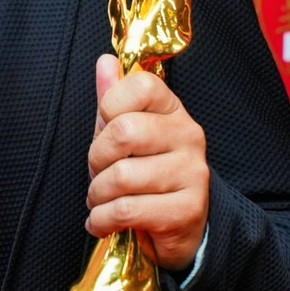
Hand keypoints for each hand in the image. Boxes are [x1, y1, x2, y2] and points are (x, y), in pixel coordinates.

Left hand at [85, 55, 209, 270]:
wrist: (180, 229)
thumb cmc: (146, 177)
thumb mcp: (126, 136)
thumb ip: (114, 100)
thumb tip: (105, 61)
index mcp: (173, 110)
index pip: (140, 85)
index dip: (109, 107)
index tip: (105, 132)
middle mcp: (189, 136)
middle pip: (124, 132)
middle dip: (97, 159)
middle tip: (99, 173)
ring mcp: (193, 173)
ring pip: (121, 176)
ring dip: (97, 195)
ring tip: (102, 201)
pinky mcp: (188, 209)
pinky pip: (127, 210)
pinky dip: (102, 220)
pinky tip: (103, 221)